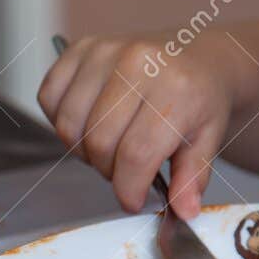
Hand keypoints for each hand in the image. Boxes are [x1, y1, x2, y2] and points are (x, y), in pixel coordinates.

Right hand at [37, 33, 233, 218]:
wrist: (202, 56)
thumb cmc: (201, 98)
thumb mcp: (209, 137)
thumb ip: (193, 177)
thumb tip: (184, 211)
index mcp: (177, 88)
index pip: (136, 154)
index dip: (129, 189)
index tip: (133, 201)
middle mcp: (139, 63)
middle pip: (99, 143)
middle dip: (110, 171)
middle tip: (127, 169)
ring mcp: (107, 50)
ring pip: (68, 125)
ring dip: (84, 148)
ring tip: (112, 144)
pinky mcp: (82, 46)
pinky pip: (49, 97)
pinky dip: (61, 119)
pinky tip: (90, 120)